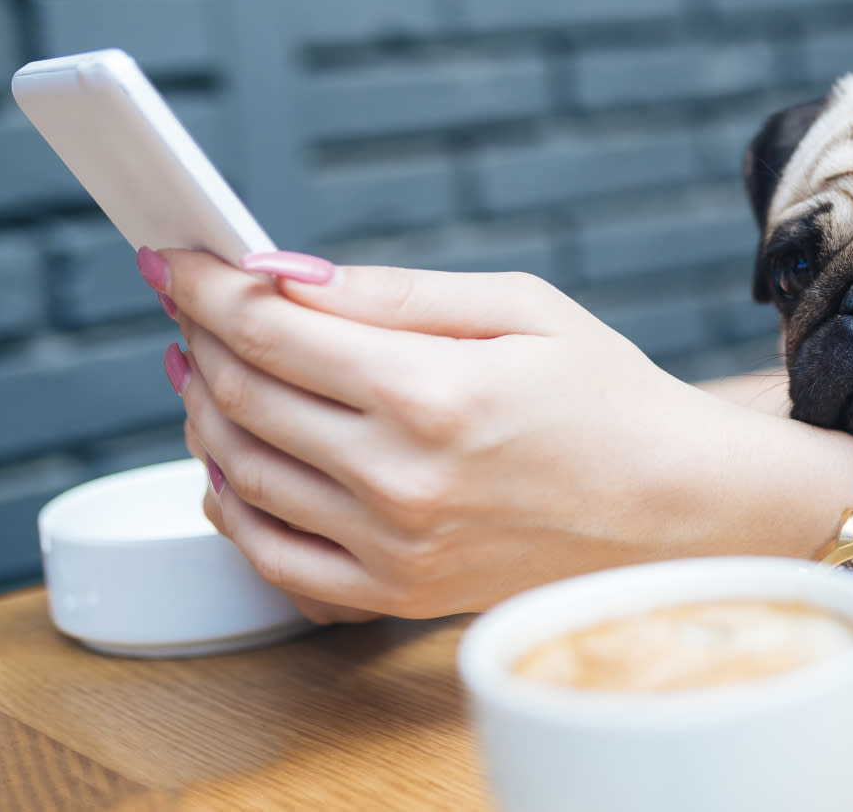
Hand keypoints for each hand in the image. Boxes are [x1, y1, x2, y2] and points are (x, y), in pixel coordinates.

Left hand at [154, 248, 762, 618]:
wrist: (676, 505)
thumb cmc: (610, 397)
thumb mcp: (522, 308)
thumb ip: (395, 292)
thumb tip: (284, 275)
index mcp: (431, 390)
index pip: (269, 331)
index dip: (207, 287)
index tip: (176, 259)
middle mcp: (399, 475)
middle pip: (242, 396)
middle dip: (200, 339)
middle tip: (194, 307)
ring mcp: (392, 544)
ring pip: (241, 472)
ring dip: (204, 412)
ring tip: (207, 372)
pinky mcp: (396, 593)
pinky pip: (271, 554)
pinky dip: (231, 505)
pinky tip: (233, 463)